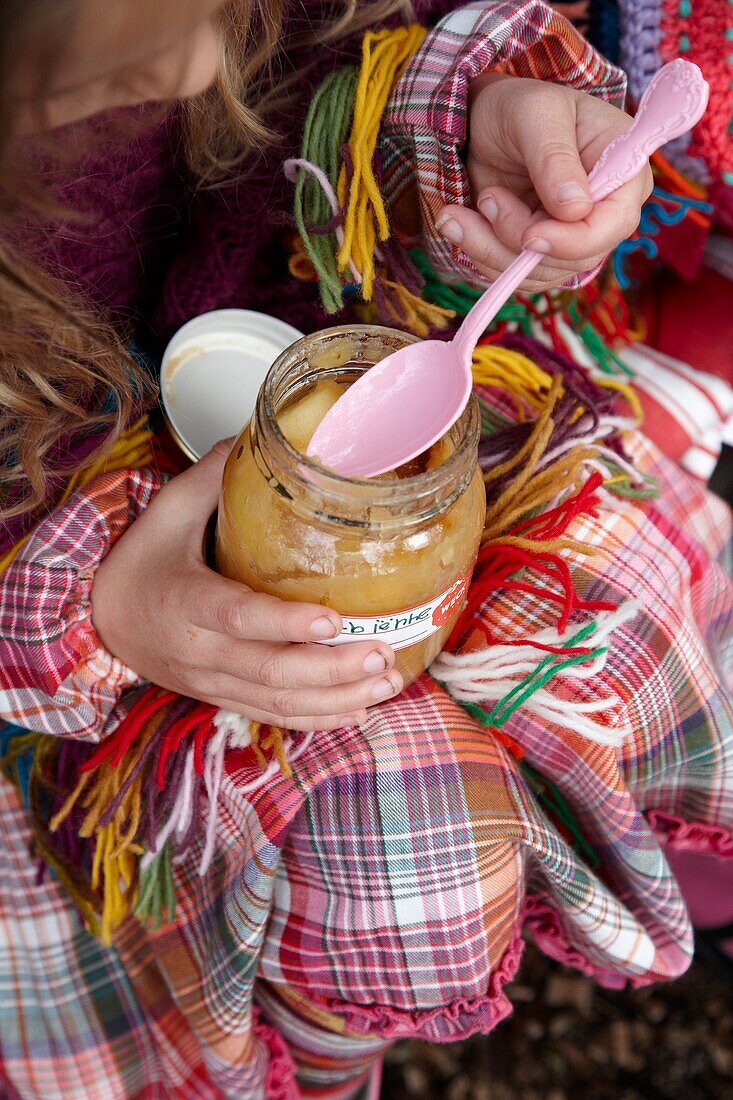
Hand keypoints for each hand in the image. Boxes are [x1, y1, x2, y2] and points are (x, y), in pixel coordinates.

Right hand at [91, 441, 401, 730]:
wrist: (101, 624)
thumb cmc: (138, 565)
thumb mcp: (165, 514)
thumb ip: (211, 479)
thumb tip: (258, 436)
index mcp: (185, 602)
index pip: (238, 617)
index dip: (284, 623)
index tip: (332, 617)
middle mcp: (200, 650)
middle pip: (269, 671)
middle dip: (331, 669)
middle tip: (381, 653)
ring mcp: (213, 681)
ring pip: (278, 701)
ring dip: (337, 698)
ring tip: (387, 682)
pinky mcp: (224, 697)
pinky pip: (274, 716)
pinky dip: (319, 718)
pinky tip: (361, 711)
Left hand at [436, 74, 652, 290]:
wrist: (482, 123)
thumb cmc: (517, 106)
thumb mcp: (535, 114)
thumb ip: (554, 158)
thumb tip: (575, 210)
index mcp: (623, 170)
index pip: (615, 223)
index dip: (574, 241)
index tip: (530, 236)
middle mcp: (605, 211)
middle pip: (574, 256)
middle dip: (518, 236)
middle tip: (487, 197)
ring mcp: (572, 237)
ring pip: (538, 272)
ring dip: (491, 246)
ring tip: (469, 203)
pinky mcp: (540, 253)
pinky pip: (514, 274)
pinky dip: (481, 253)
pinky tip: (458, 222)